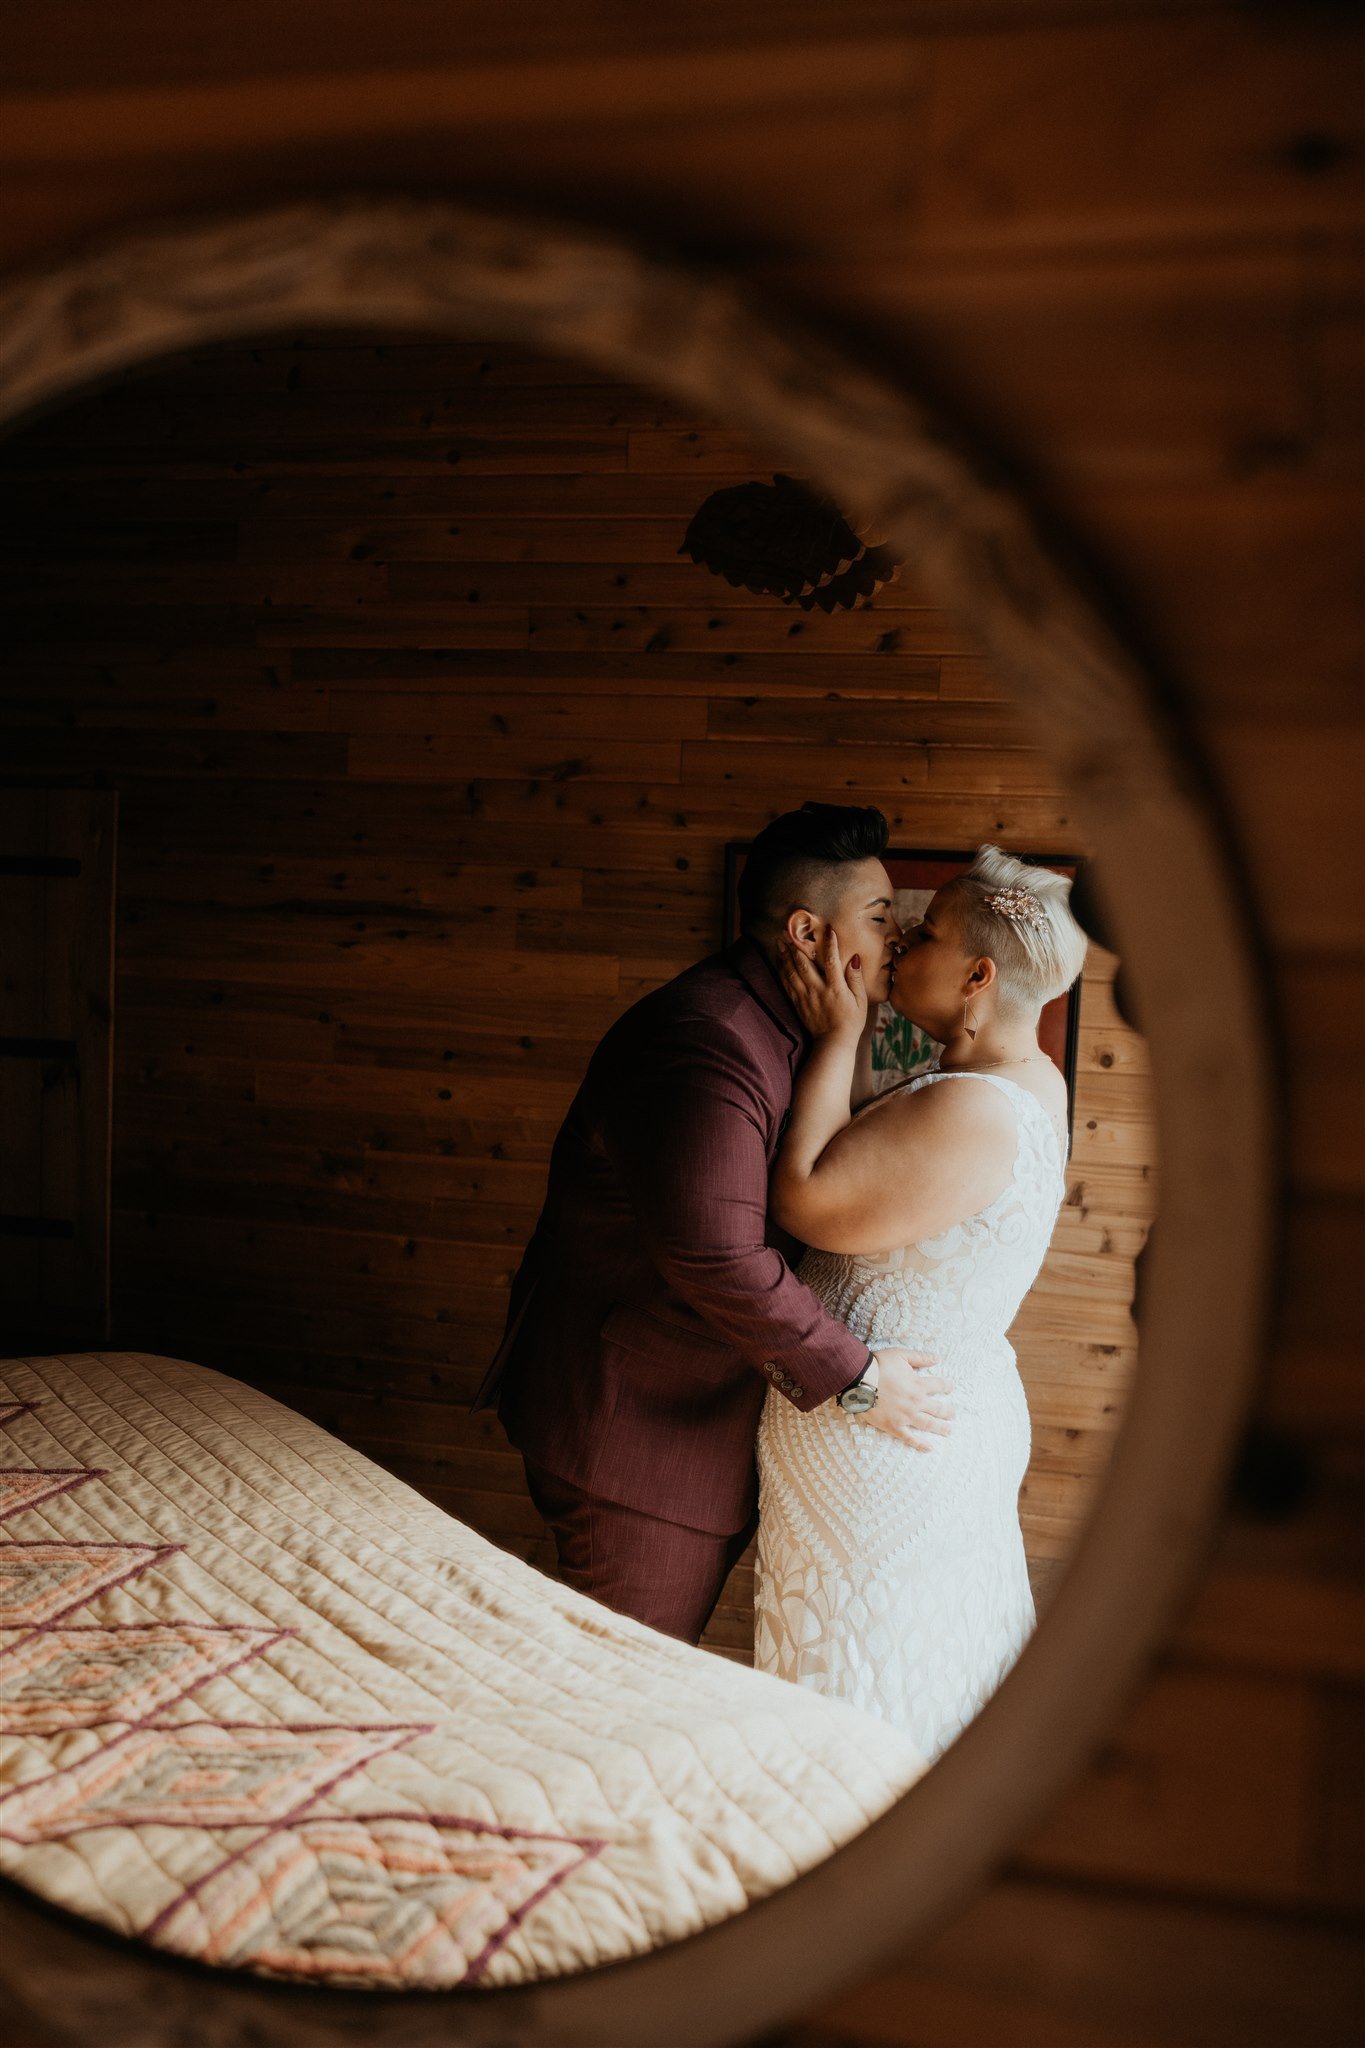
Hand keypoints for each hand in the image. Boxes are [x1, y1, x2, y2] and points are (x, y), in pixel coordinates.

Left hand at [777, 926, 867, 1043]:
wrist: (833, 1043)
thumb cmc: (851, 1021)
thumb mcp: (861, 1001)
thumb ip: (856, 979)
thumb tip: (854, 958)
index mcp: (835, 988)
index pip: (832, 960)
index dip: (829, 943)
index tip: (827, 928)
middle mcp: (818, 990)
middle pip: (804, 963)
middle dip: (796, 945)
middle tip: (788, 930)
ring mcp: (805, 997)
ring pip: (792, 972)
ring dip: (784, 955)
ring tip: (779, 942)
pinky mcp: (798, 1004)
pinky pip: (787, 984)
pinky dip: (781, 971)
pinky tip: (779, 962)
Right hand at [858, 1347, 953, 1450]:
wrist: (859, 1380)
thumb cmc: (879, 1365)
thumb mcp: (901, 1355)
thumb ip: (920, 1357)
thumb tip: (938, 1358)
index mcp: (918, 1385)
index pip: (939, 1385)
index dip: (947, 1386)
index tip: (951, 1388)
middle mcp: (916, 1402)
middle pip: (937, 1408)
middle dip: (947, 1411)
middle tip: (953, 1415)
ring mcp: (905, 1416)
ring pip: (928, 1424)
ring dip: (940, 1428)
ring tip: (949, 1431)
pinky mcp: (894, 1426)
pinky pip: (909, 1438)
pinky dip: (920, 1444)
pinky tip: (929, 1448)